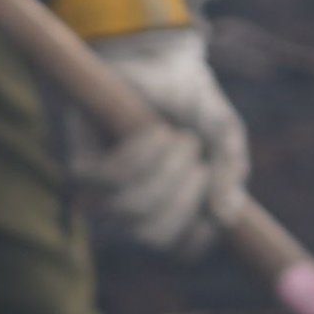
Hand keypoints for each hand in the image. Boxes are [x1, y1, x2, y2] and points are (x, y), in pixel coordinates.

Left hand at [77, 26, 249, 251]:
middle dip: (186, 194)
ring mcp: (105, 195)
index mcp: (170, 214)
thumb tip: (226, 218)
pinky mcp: (82, 169)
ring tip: (180, 136)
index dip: (200, 236)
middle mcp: (134, 213)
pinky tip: (155, 131)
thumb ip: (230, 172)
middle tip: (197, 153)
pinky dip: (142, 154)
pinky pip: (113, 179)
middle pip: (155, 237)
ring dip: (168, 169)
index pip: (180, 252)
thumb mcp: (225, 134)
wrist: (160, 62)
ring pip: (134, 208)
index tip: (217, 203)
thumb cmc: (192, 104)